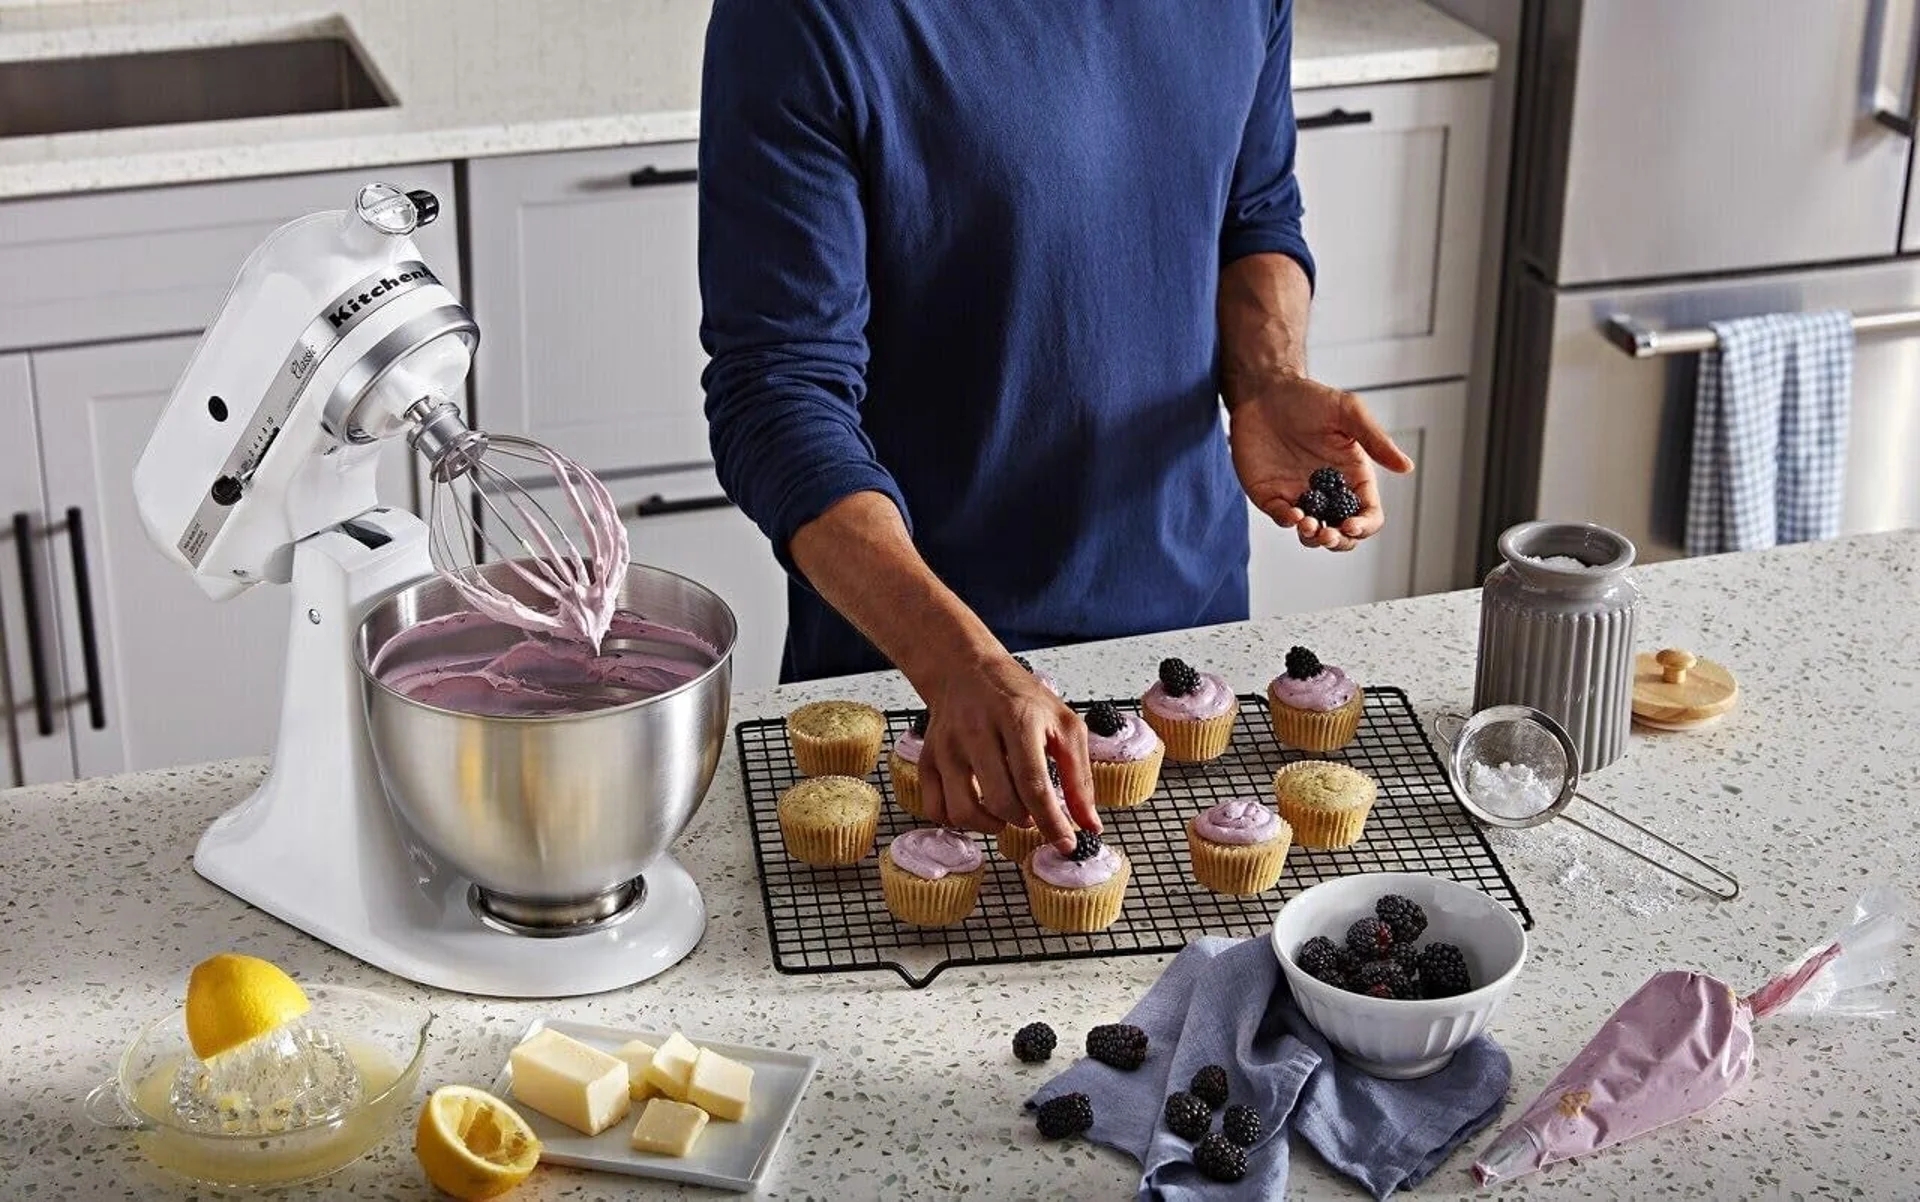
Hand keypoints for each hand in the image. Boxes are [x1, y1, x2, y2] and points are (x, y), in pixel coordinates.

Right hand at [917, 653, 1100, 852]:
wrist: (967, 670)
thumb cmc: (1020, 698)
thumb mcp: (1063, 725)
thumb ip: (1079, 777)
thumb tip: (1089, 825)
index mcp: (1017, 718)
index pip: (1034, 784)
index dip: (1052, 822)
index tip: (1066, 844)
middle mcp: (977, 731)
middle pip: (1001, 800)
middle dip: (1025, 821)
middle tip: (1034, 815)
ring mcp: (947, 746)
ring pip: (963, 810)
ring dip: (991, 826)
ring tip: (1006, 815)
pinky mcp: (927, 758)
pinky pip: (935, 808)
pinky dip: (958, 821)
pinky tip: (977, 809)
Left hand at [1227, 371, 1414, 550]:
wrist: (1265, 391)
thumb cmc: (1309, 398)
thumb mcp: (1348, 413)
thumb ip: (1375, 440)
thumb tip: (1407, 467)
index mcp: (1352, 476)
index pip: (1367, 514)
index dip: (1364, 526)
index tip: (1352, 524)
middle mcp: (1327, 492)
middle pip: (1341, 534)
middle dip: (1338, 541)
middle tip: (1329, 533)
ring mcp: (1298, 495)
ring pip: (1312, 534)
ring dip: (1313, 537)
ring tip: (1309, 524)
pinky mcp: (1271, 494)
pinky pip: (1281, 517)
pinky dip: (1287, 521)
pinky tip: (1292, 514)